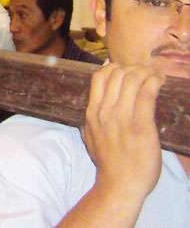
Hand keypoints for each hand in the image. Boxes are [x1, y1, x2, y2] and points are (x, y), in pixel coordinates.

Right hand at [82, 64, 164, 200]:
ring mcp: (122, 118)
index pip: (99, 77)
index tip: (126, 69)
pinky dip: (155, 82)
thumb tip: (95, 106)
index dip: (114, 67)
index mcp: (92, 112)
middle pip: (117, 74)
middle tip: (145, 71)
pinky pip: (147, 94)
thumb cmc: (108, 163)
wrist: (120, 184)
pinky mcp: (141, 126)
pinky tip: (161, 81)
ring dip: (146, 72)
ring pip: (132, 80)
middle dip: (133, 67)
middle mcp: (105, 111)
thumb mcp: (90, 136)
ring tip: (155, 75)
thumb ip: (92, 119)